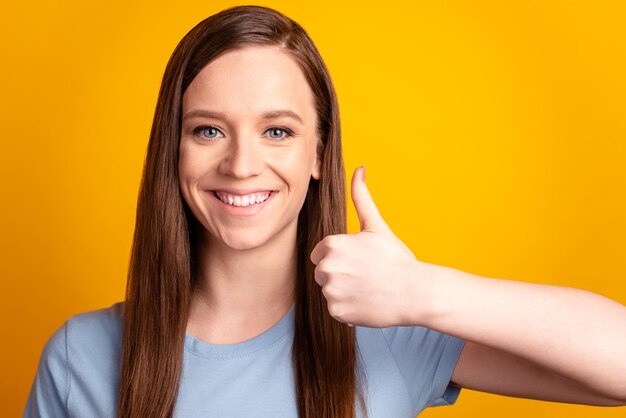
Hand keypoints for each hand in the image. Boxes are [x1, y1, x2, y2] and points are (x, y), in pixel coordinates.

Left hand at [310, 166, 421, 327]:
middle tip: (366, 275)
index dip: (341, 256)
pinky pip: (336, 310)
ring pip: (329, 291)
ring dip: (344, 292)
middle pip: (323, 273)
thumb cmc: (396, 258)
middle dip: (340, 274)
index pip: (321, 253)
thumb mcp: (376, 226)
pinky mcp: (337, 313)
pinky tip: (367, 302)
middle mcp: (327, 268)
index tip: (360, 260)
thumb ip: (362, 198)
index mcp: (332, 245)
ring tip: (368, 289)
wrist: (415, 292)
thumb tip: (359, 169)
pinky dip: (348, 309)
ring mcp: (331, 292)